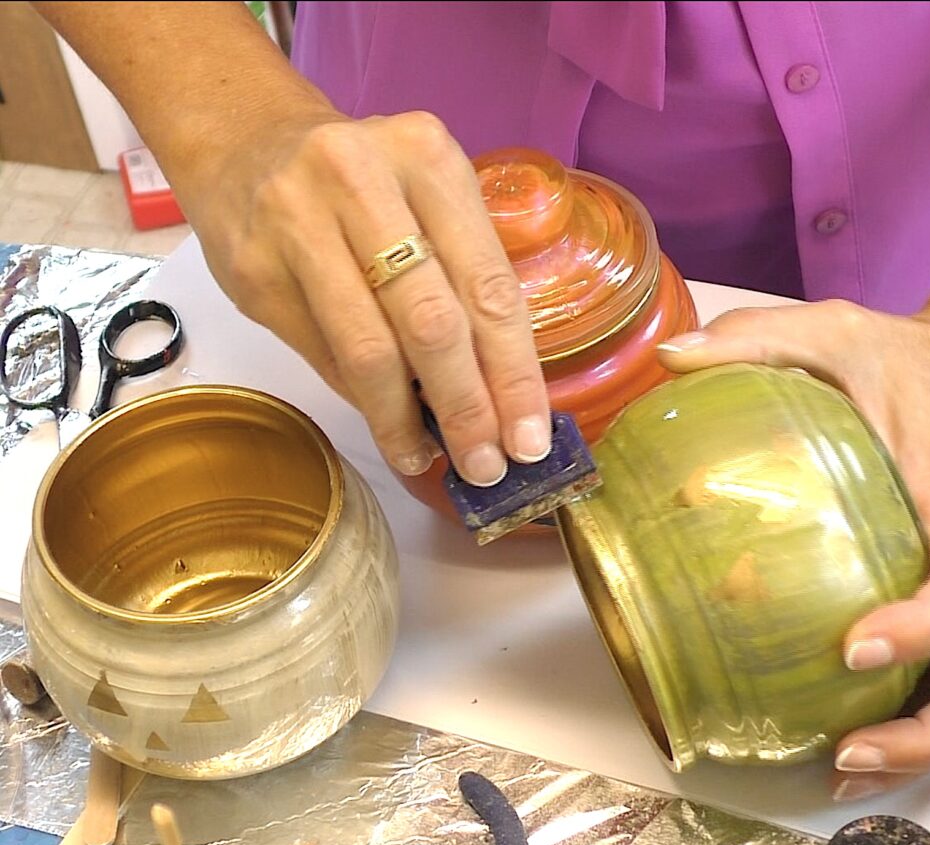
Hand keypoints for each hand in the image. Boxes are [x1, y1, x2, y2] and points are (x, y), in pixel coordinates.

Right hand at [177, 106, 549, 486]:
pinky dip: (363, 402)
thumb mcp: (424, 196)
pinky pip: (323, 356)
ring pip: (370, 351)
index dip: (514, 374)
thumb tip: (495, 396)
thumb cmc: (361, 182)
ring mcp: (297, 223)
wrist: (245, 140)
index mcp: (428, 157)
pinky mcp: (254, 270)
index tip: (529, 439)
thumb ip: (460, 276)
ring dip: (405, 421)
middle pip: (432, 323)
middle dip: (467, 408)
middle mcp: (361, 179)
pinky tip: (386, 426)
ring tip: (428, 459)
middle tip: (487, 465)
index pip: (488, 286)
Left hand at [657, 298, 929, 798]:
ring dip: (925, 741)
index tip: (852, 648)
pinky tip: (849, 724)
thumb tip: (670, 358)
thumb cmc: (908, 355)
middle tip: (847, 751)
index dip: (922, 626)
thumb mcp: (834, 329)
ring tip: (843, 762)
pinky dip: (915, 709)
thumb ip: (758, 338)